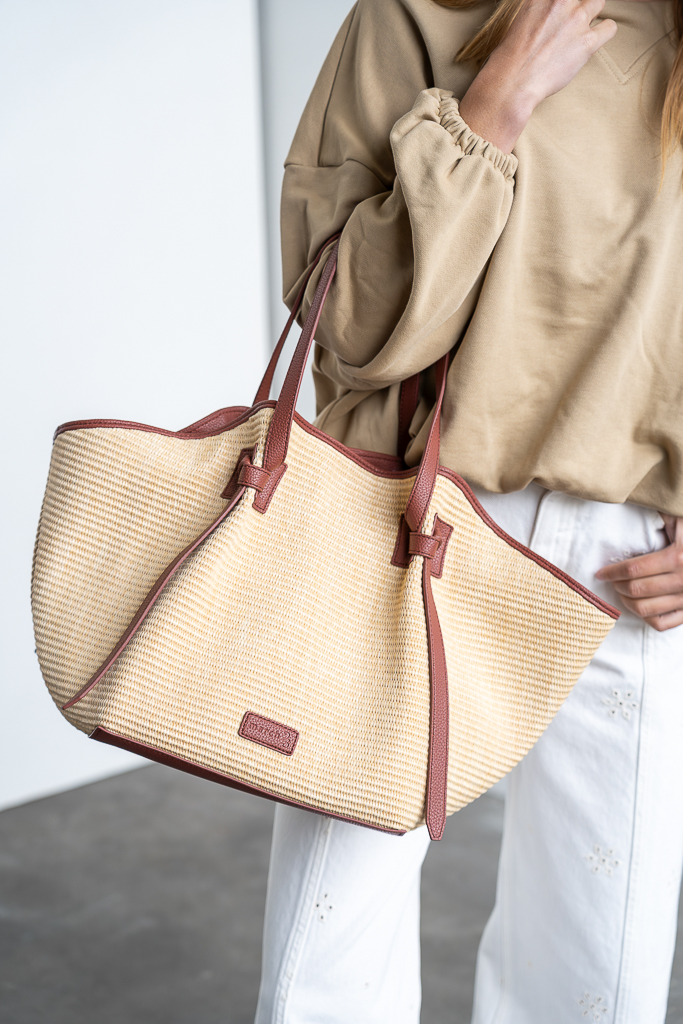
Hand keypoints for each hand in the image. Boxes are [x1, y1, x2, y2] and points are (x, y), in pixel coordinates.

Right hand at [459, 0, 617, 151]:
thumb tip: (547, 18)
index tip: (564, 11)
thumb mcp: (520, 22)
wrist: (512, 83)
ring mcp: (576, 20)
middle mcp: (561, 1)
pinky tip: (594, 41)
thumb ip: (538, 12)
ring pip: (598, 2)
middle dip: (578, 5)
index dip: (565, 4)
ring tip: (582, 30)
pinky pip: (610, 27)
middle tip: (571, 21)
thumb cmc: (510, 59)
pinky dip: (604, 33)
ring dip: (592, 15)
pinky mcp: (587, 42)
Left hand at [595, 517, 682, 631]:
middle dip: (617, 585)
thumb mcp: (681, 521)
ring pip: (645, 610)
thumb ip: (662, 516)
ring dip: (627, 602)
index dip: (612, 571)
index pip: (633, 569)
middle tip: (611, 579)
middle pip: (636, 590)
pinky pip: (662, 623)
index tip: (601, 572)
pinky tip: (639, 606)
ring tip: (621, 591)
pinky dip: (646, 618)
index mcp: (678, 557)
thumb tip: (637, 501)